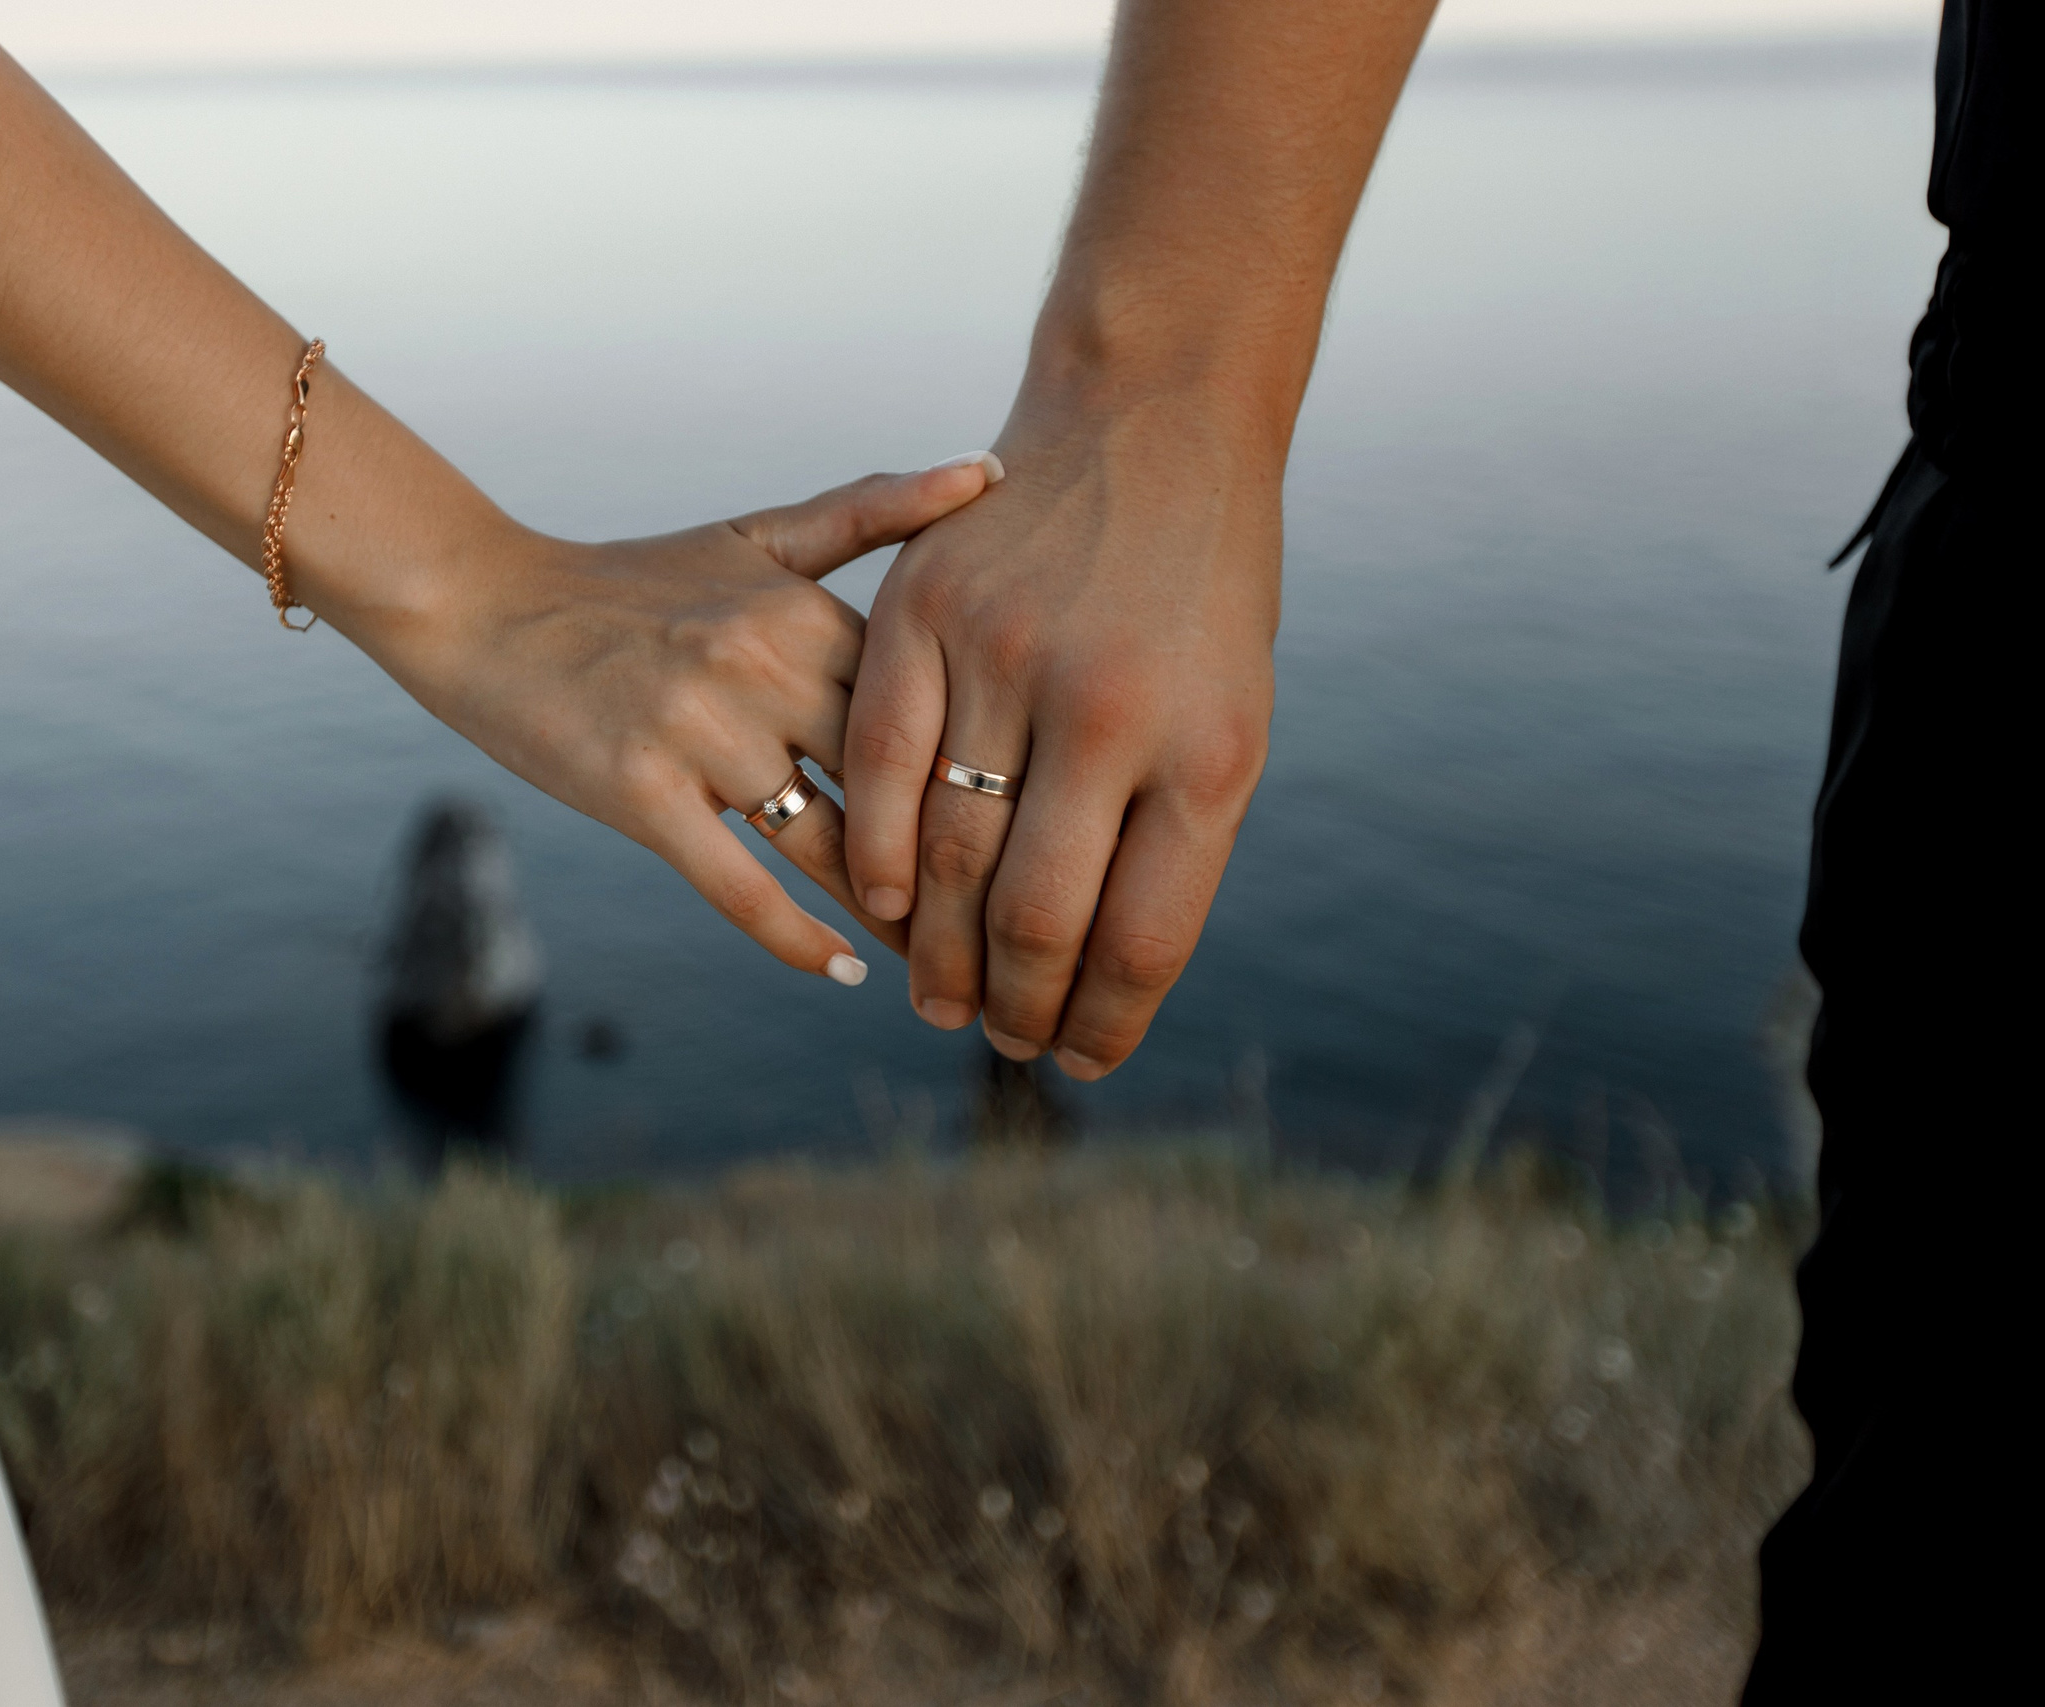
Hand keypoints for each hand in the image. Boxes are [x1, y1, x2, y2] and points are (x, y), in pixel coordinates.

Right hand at [337, 460, 999, 980]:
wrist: (484, 604)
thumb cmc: (633, 580)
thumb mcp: (756, 535)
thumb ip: (874, 512)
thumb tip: (997, 472)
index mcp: (804, 609)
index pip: (933, 710)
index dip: (997, 775)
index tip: (1058, 828)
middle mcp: (761, 664)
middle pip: (897, 785)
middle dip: (964, 862)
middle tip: (1025, 925)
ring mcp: (699, 732)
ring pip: (829, 844)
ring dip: (895, 918)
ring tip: (950, 973)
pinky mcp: (639, 792)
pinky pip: (737, 883)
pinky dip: (794, 936)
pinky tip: (842, 972)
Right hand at [843, 390, 1279, 1071]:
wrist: (1154, 412)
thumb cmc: (1206, 589)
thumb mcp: (1234, 700)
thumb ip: (1179, 829)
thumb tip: (1117, 973)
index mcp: (1205, 747)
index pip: (1141, 938)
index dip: (1103, 1024)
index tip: (1080, 1058)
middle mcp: (1106, 707)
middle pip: (1036, 915)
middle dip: (1013, 1003)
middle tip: (999, 1038)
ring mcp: (1000, 656)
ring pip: (945, 859)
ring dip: (936, 952)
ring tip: (940, 997)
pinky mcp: (919, 612)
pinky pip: (875, 769)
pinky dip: (873, 860)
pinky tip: (882, 913)